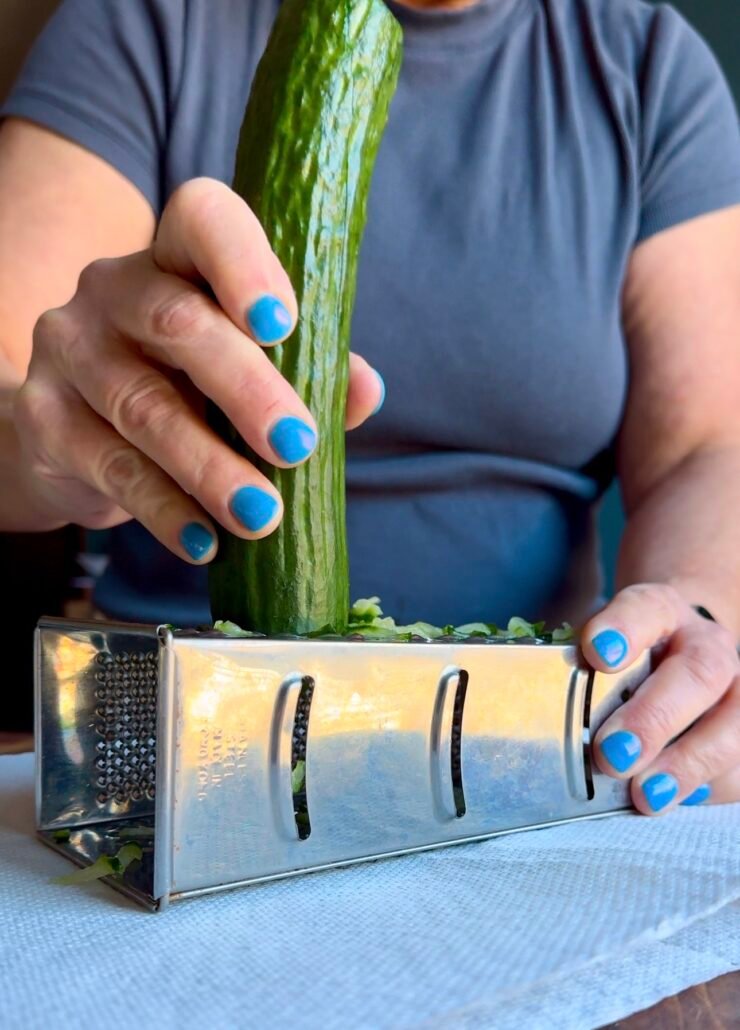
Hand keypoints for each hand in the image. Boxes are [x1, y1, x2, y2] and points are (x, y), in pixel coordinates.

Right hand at [13, 178, 383, 561]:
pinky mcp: (43, 417)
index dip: (243, 261)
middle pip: (178, 323)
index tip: (284, 322)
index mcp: (176, 259)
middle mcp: (113, 289)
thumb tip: (365, 389)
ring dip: (210, 467)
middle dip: (246, 389)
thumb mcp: (250, 370)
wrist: (73, 433)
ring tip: (262, 516)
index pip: (202, 219)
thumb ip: (310, 370)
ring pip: (144, 407)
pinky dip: (165, 510)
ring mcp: (71, 350)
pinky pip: (111, 467)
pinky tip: (205, 541)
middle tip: (296, 445)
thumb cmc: (185, 389)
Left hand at [582, 584, 739, 813]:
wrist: (681, 646)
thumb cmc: (629, 655)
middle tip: (612, 755)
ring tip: (646, 795)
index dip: (624, 629)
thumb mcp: (602, 647)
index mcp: (662, 611)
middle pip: (698, 673)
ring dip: (688, 763)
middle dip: (654, 718)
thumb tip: (557, 726)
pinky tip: (674, 798)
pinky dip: (708, 785)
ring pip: (732, 723)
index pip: (646, 608)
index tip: (598, 653)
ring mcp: (736, 687)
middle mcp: (707, 644)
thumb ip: (583, 673)